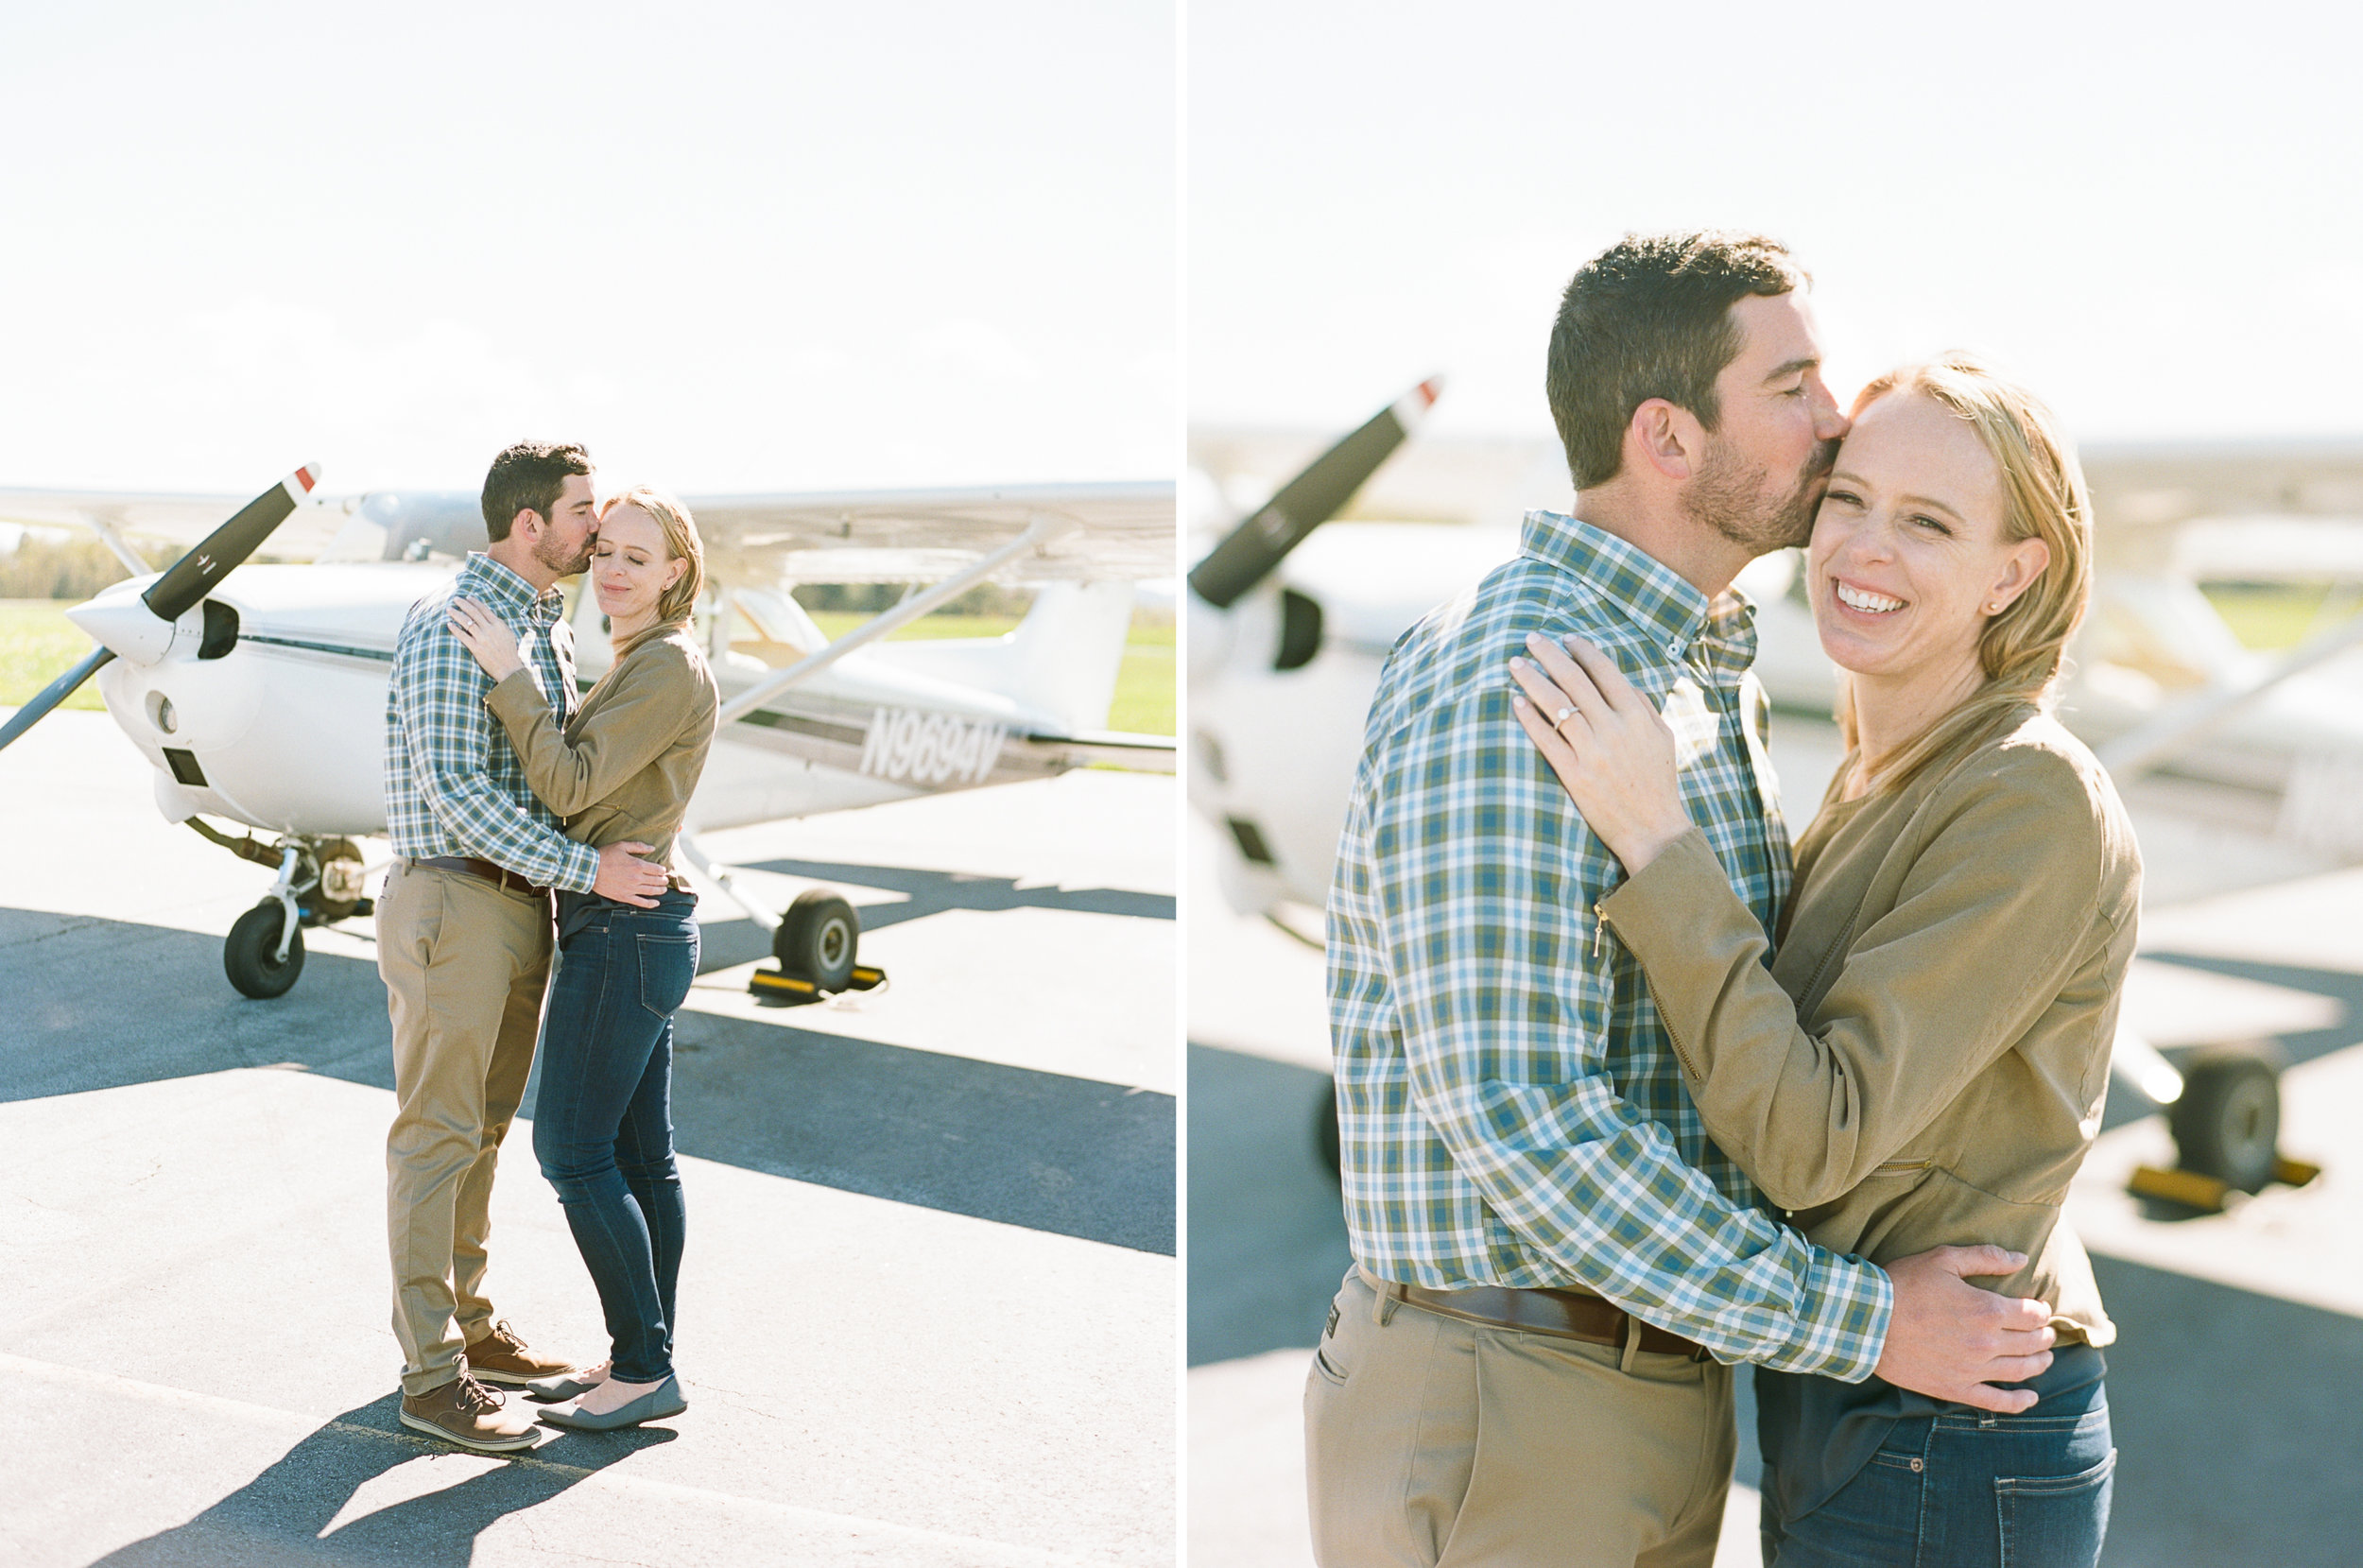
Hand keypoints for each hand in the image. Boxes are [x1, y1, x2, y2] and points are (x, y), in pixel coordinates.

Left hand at [446, 596, 524, 682]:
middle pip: (474, 613)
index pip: (484, 609)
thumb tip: (490, 616)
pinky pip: (463, 636)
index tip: (467, 597)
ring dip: (456, 614)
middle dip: (463, 604)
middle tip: (455, 599)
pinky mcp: (476, 648)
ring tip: (449, 609)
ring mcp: (483, 639)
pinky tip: (449, 624)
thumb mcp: (509, 634)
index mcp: (499, 624)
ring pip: (467, 622)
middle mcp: (490, 630)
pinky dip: (455, 629)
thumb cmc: (510, 652)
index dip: (475, 602)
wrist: (510, 668)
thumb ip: (499, 624)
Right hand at [593, 841, 665, 908]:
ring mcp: (631, 889)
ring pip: (651, 891)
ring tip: (663, 889)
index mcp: (638, 865)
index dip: (662, 870)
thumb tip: (653, 848)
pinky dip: (651, 904)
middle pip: (656, 881)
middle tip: (665, 880)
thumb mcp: (621, 846)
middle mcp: (637, 878)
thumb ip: (638, 846)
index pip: (657, 869)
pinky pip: (641, 902)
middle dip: (663, 880)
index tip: (662, 870)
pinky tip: (657, 903)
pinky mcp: (624, 897)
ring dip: (660, 890)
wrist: (589, 870)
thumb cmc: (605, 855)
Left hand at [1508, 631, 1690, 872]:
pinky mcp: (1574, 775)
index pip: (1605, 672)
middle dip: (1550, 655)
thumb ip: (1644, 706)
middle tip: (1530, 638)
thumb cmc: (1658, 782)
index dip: (1583, 651)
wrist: (1653, 829)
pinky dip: (1530, 719)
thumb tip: (1621, 680)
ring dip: (1532, 681)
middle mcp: (1614, 729)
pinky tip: (1516, 702)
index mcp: (1637, 716)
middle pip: (1575, 681)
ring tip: (1515, 664)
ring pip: (1557, 706)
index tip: (1566, 638)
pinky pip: (1547, 740)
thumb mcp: (1663, 738)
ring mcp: (1593, 752)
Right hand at [1874, 1245, 2055, 1412]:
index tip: (2039, 1307)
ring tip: (2045, 1357)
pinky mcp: (1956, 1389)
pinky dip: (2019, 1401)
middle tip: (2046, 1331)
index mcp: (1986, 1309)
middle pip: (2032, 1342)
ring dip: (2040, 1363)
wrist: (1866, 1321)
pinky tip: (2031, 1396)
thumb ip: (1985, 1258)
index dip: (2041, 1309)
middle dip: (2044, 1335)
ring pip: (2021, 1370)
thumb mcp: (1943, 1259)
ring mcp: (1972, 1370)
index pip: (2031, 1313)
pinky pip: (1996, 1402)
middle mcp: (1986, 1342)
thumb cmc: (1903, 1284)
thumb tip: (2021, 1259)